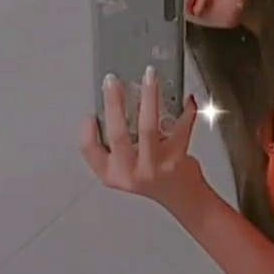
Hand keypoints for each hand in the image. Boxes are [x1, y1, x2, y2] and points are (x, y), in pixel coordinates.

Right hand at [79, 68, 204, 215]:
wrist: (182, 196)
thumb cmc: (153, 175)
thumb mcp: (126, 165)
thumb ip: (119, 141)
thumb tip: (117, 100)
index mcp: (113, 173)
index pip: (91, 152)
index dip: (87, 132)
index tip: (89, 113)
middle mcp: (132, 172)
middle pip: (118, 134)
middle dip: (114, 103)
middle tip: (113, 81)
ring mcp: (155, 166)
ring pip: (149, 127)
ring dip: (150, 97)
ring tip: (150, 77)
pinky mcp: (177, 159)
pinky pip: (180, 128)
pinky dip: (185, 111)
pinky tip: (187, 99)